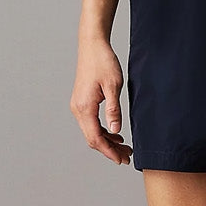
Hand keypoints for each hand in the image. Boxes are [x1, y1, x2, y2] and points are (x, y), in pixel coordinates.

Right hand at [71, 39, 132, 166]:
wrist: (92, 45)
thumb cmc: (103, 62)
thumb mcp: (113, 86)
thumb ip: (114, 110)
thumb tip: (115, 131)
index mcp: (85, 107)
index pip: (96, 138)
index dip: (109, 152)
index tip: (122, 160)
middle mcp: (78, 109)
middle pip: (92, 138)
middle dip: (109, 150)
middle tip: (127, 156)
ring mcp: (78, 106)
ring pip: (91, 132)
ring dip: (107, 141)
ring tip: (124, 147)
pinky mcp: (82, 102)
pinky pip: (91, 123)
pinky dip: (103, 131)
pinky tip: (115, 133)